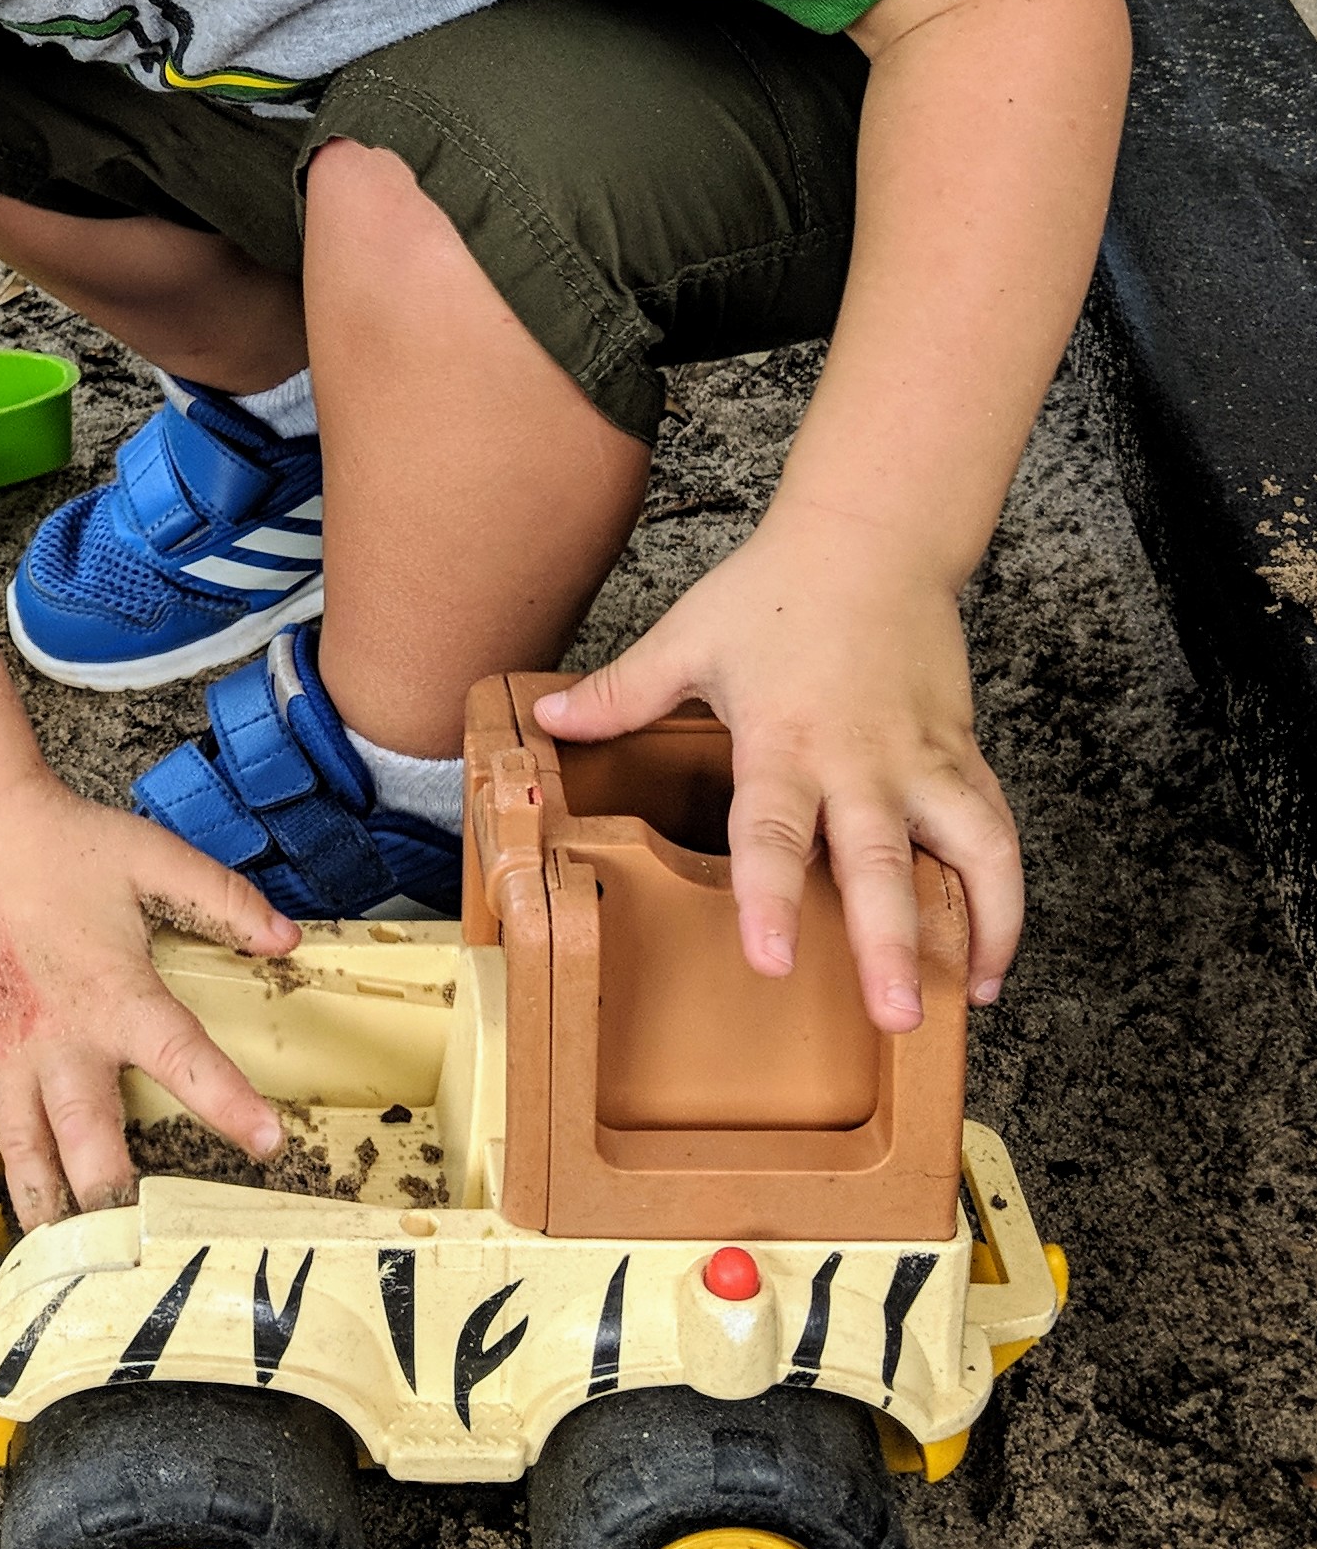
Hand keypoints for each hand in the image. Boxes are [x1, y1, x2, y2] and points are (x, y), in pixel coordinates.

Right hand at [0, 769, 298, 1228]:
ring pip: (23, 1145)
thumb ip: (224, 900)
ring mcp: (3, 1051)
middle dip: (115, 1195)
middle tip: (137, 1245)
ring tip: (57, 1254)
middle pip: (92, 1137)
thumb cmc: (65, 845)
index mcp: (119, 997)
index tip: (269, 1144)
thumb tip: (289, 939)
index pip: (187, 1060)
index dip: (230, 1104)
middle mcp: (62, 1040)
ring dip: (41, 1202)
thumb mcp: (155, 859)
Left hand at [535, 502, 1020, 1033]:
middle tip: (893, 1014)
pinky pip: (994, 830)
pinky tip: (990, 954)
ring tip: (970, 996)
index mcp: (785, 739)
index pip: (773, 829)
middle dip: (889, 941)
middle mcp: (861, 759)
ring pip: (966, 848)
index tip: (772, 960)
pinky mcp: (962, 753)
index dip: (769, 896)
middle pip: (878, 859)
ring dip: (977, 923)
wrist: (872, 534)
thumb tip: (545, 722)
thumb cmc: (776, 589)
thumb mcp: (689, 637)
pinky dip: (1002, 893)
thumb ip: (622, 694)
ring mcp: (921, 759)